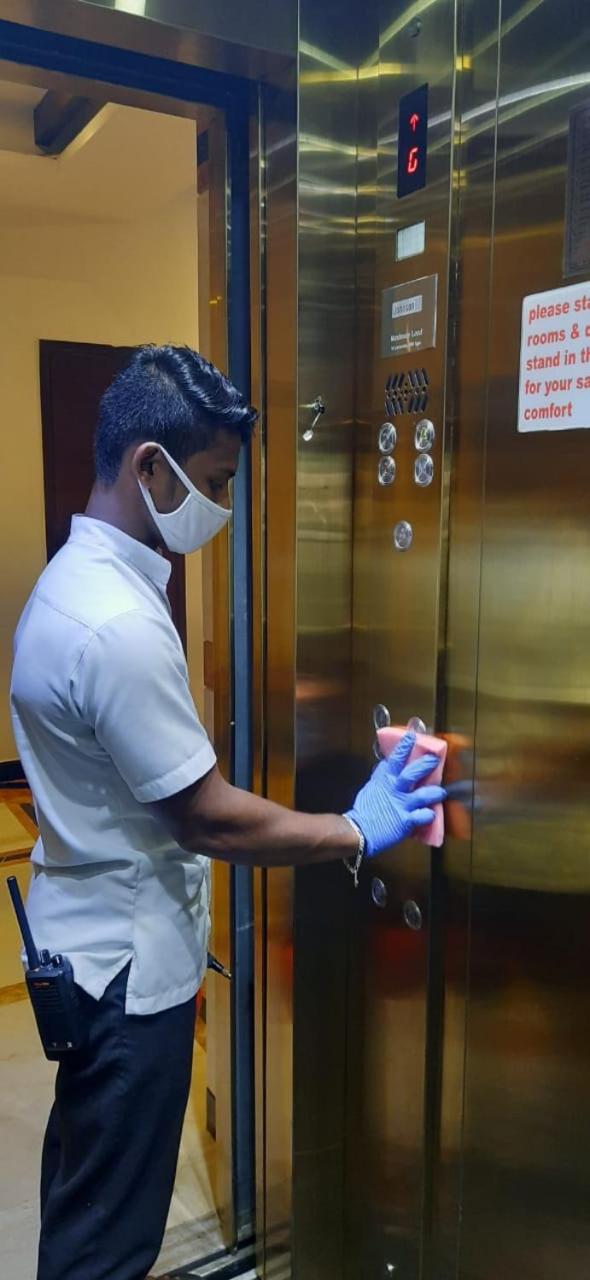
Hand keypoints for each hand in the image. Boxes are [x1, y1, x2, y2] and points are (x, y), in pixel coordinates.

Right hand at [345, 731, 445, 856]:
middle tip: (434, 759)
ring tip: (441, 791)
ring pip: (422, 795)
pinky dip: (428, 814)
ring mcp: (401, 805)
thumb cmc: (366, 810)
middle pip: (411, 774)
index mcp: (385, 780)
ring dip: (433, 792)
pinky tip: (432, 813)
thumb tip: (386, 764)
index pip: (395, 759)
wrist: (359, 831)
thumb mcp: (371, 787)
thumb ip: (381, 776)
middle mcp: (395, 790)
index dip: (404, 747)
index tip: (412, 735)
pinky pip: (421, 816)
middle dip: (424, 765)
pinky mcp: (405, 821)